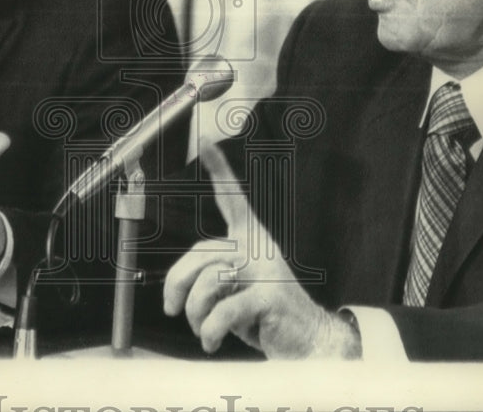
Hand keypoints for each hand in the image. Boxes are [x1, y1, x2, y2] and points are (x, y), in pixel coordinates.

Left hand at [163, 144, 360, 358]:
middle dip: (176, 285)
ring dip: (195, 314)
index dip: (218, 169)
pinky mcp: (270, 298)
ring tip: (204, 329)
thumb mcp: (235, 287)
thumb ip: (211, 275)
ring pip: (208, 284)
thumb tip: (176, 291)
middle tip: (173, 310)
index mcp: (251, 239)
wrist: (308, 342)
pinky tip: (213, 341)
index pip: (231, 198)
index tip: (205, 140)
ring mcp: (266, 271)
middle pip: (200, 254)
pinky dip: (210, 331)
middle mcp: (258, 247)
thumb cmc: (264, 314)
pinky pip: (223, 311)